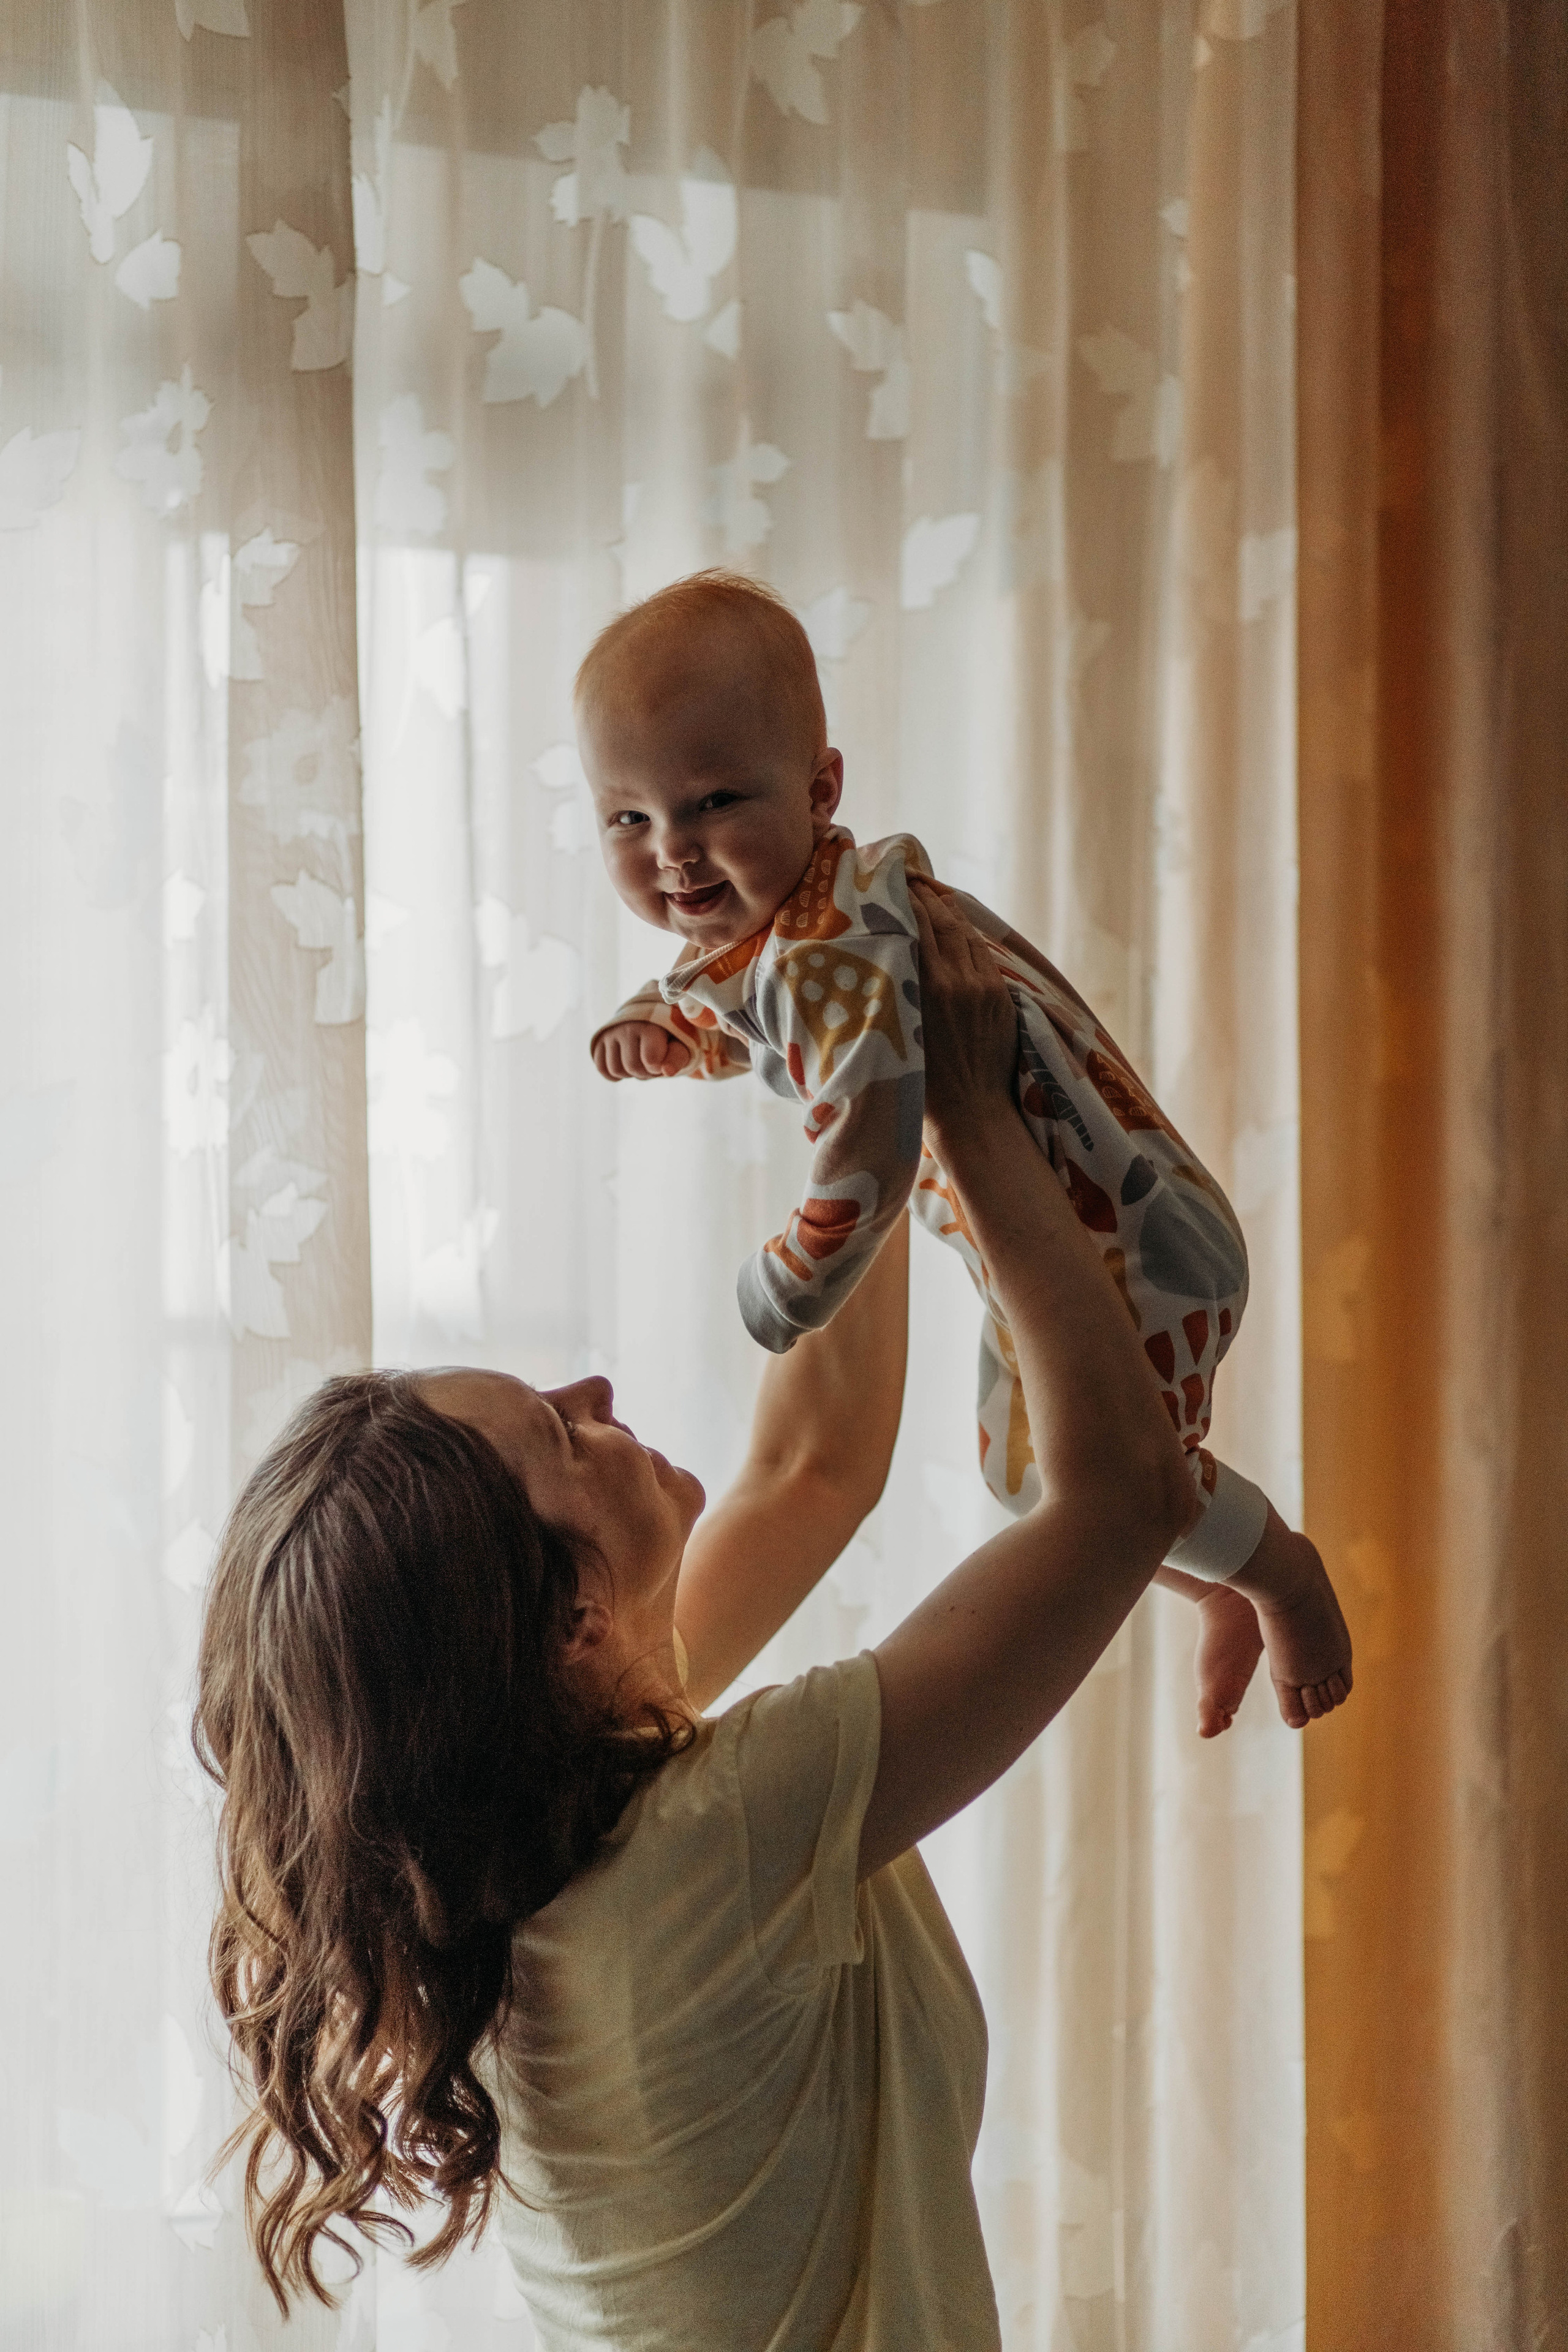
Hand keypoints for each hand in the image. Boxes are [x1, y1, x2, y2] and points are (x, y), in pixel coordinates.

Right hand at [592, 1020, 691, 1080]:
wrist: (650, 1020)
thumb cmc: (669, 1037)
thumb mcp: (680, 1045)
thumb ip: (677, 1058)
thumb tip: (667, 1071)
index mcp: (649, 1025)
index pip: (650, 1060)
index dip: (657, 1067)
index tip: (662, 1060)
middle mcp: (626, 1026)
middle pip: (632, 1067)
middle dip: (644, 1072)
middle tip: (651, 1063)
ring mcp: (610, 1033)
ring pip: (615, 1070)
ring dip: (629, 1074)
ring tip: (639, 1061)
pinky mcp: (600, 1040)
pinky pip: (602, 1069)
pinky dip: (614, 1074)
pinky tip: (625, 1064)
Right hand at [909, 880, 1017, 1156]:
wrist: (972, 1114)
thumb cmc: (923, 1085)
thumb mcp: (898, 1031)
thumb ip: (897, 989)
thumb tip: (883, 956)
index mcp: (931, 987)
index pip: (920, 925)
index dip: (907, 898)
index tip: (893, 881)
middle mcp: (961, 980)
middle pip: (946, 921)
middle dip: (927, 896)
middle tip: (909, 879)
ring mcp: (986, 988)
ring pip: (968, 936)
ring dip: (950, 914)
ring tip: (932, 898)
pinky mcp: (1002, 998)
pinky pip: (982, 957)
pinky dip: (968, 939)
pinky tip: (957, 932)